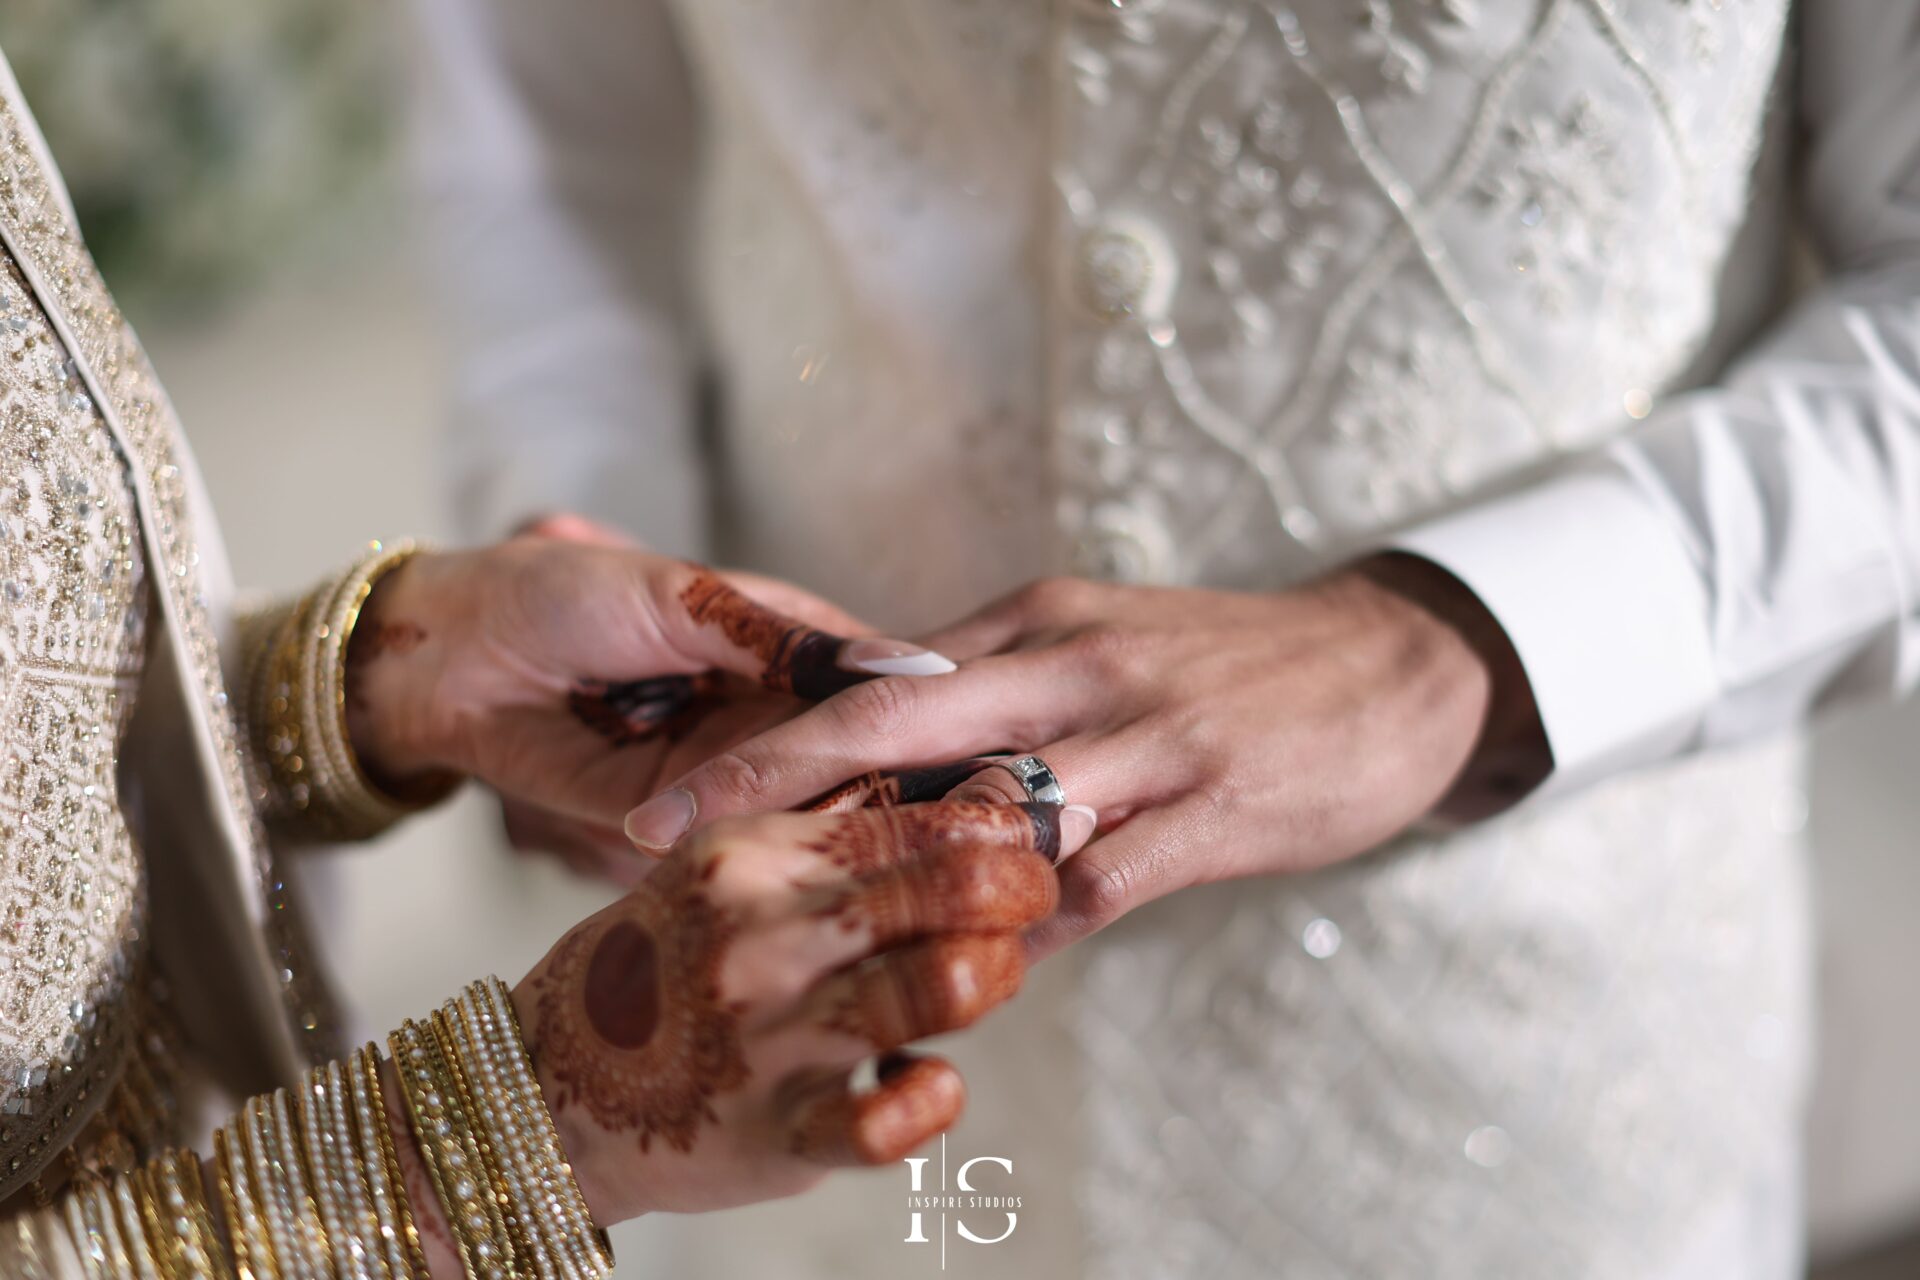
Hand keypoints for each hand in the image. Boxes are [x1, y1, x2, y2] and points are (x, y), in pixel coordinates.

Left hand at [342, 514, 954, 879]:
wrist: (450, 654)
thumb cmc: (563, 595)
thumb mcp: (683, 597)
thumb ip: (783, 640)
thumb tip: (897, 665)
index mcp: (790, 646)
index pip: (887, 687)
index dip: (941, 719)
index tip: (1010, 753)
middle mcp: (773, 718)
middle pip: (863, 762)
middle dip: (914, 793)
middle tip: (978, 833)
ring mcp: (729, 777)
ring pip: (810, 814)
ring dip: (855, 836)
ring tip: (924, 865)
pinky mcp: (676, 826)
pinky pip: (736, 847)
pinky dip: (772, 861)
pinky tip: (828, 880)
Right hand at [509, 801, 1080, 1223]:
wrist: (547, 1082)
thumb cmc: (663, 964)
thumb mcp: (726, 873)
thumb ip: (829, 845)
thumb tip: (976, 816)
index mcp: (750, 852)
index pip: (914, 814)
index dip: (1002, 822)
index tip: (1040, 829)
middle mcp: (761, 932)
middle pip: (952, 889)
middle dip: (1024, 890)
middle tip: (1036, 898)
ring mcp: (768, 1035)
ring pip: (945, 985)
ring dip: (994, 977)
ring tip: (987, 977)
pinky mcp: (776, 1132)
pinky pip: (892, 1121)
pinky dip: (935, 1099)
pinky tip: (930, 1080)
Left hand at [623, 556, 1546, 955]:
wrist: (1391, 665)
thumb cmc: (1226, 665)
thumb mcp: (1101, 644)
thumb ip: (999, 687)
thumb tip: (889, 740)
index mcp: (1035, 620)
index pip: (877, 671)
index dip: (770, 725)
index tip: (672, 772)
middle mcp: (1072, 663)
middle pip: (892, 716)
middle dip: (767, 775)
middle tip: (657, 834)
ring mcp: (1142, 735)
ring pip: (985, 804)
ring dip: (885, 869)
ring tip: (789, 923)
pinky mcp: (1208, 806)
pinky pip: (1095, 882)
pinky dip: (1025, 928)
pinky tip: (972, 968)